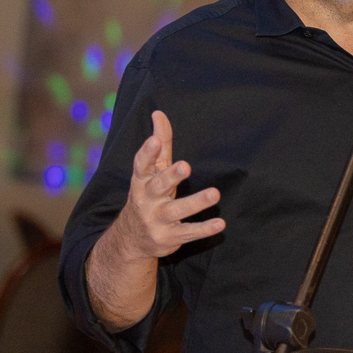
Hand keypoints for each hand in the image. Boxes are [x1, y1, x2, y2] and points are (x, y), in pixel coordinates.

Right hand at [111, 110, 224, 260]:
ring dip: (196, 202)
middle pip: (158, 186)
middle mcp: (146, 200)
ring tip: (214, 194)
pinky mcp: (169, 238)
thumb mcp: (151, 171)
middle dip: (171, 176)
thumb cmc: (148, 194)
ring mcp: (157, 220)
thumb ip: (159, 144)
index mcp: (141, 181)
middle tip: (186, 166)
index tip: (155, 141)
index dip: (147, 153)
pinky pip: (188, 233)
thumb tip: (159, 113)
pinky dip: (203, 229)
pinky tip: (220, 223)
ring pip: (177, 211)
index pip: (141, 165)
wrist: (132, 239)